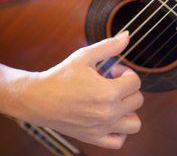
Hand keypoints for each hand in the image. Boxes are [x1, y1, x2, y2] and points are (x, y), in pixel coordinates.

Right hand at [4, 32, 143, 148]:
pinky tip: (108, 116)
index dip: (125, 72)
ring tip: (113, 100)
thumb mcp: (85, 56)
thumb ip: (109, 46)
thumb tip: (127, 36)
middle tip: (109, 82)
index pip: (135, 81)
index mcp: (108, 92)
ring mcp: (102, 128)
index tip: (111, 70)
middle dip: (127, 87)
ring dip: (128, 110)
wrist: (38, 98)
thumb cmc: (61, 76)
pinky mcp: (93, 138)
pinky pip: (119, 141)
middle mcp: (108, 113)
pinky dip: (119, 130)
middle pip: (137, 100)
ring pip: (134, 124)